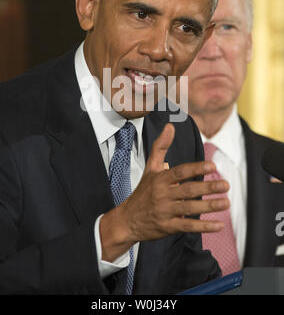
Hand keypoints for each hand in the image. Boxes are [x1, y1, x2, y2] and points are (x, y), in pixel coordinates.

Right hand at [100, 123, 229, 260]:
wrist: (127, 220)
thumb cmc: (143, 192)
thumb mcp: (150, 168)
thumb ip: (160, 147)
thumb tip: (170, 126)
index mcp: (160, 179)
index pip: (180, 172)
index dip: (196, 169)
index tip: (212, 165)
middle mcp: (162, 195)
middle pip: (187, 190)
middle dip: (208, 188)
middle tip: (225, 185)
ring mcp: (165, 212)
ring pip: (189, 209)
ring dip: (209, 206)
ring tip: (225, 202)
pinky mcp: (167, 227)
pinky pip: (187, 226)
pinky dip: (204, 226)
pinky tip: (219, 225)